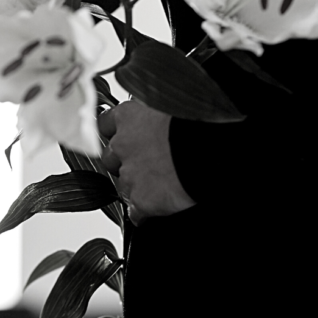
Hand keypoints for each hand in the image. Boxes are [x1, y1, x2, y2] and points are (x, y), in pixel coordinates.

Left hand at [97, 100, 195, 224]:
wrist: (211, 148)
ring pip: (123, 185)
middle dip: (124, 163)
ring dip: (137, 186)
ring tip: (162, 184)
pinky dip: (144, 212)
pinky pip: (135, 212)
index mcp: (129, 116)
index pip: (106, 124)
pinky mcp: (141, 200)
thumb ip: (154, 114)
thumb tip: (156, 118)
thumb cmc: (199, 122)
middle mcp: (123, 146)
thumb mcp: (171, 105)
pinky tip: (159, 206)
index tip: (124, 136)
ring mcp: (130, 175)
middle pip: (111, 158)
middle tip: (148, 163)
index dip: (117, 132)